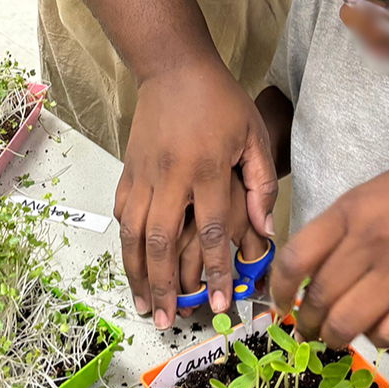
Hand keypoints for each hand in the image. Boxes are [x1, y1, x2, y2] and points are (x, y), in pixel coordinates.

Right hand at [116, 56, 277, 328]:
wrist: (173, 66)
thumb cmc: (220, 99)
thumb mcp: (253, 132)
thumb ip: (259, 182)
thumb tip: (265, 230)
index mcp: (207, 167)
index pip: (211, 231)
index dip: (215, 272)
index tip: (220, 304)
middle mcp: (172, 175)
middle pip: (163, 242)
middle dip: (164, 286)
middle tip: (167, 321)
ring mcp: (145, 173)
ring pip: (134, 233)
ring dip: (137, 273)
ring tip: (143, 306)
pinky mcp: (129, 168)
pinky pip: (122, 213)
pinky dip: (125, 242)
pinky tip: (132, 263)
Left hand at [270, 145, 388, 348]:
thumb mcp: (370, 194)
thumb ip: (341, 230)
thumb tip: (310, 272)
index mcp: (350, 210)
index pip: (296, 258)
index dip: (279, 289)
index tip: (281, 302)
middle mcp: (370, 240)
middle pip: (318, 298)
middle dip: (307, 321)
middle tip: (309, 327)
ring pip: (347, 324)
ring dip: (335, 336)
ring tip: (337, 335)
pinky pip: (388, 335)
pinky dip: (377, 337)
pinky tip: (379, 328)